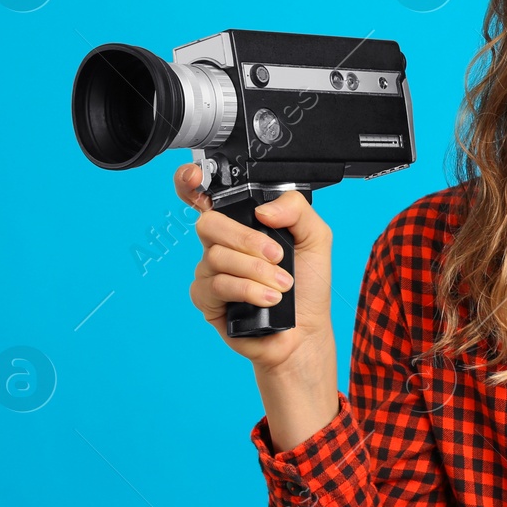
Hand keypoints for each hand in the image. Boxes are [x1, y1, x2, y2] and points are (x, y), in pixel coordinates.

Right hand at [174, 164, 334, 376]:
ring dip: (256, 271)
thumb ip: (297, 210)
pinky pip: (216, 285)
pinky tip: (267, 299)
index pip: (207, 196)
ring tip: (282, 285)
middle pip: (210, 224)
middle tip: (277, 256)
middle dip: (247, 240)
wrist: (305, 329)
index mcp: (243, 223)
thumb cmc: (307, 284)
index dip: (190, 181)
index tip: (195, 177)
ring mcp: (211, 271)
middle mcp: (222, 244)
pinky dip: (247, 290)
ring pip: (216, 257)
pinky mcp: (207, 299)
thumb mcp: (316, 238)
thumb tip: (264, 210)